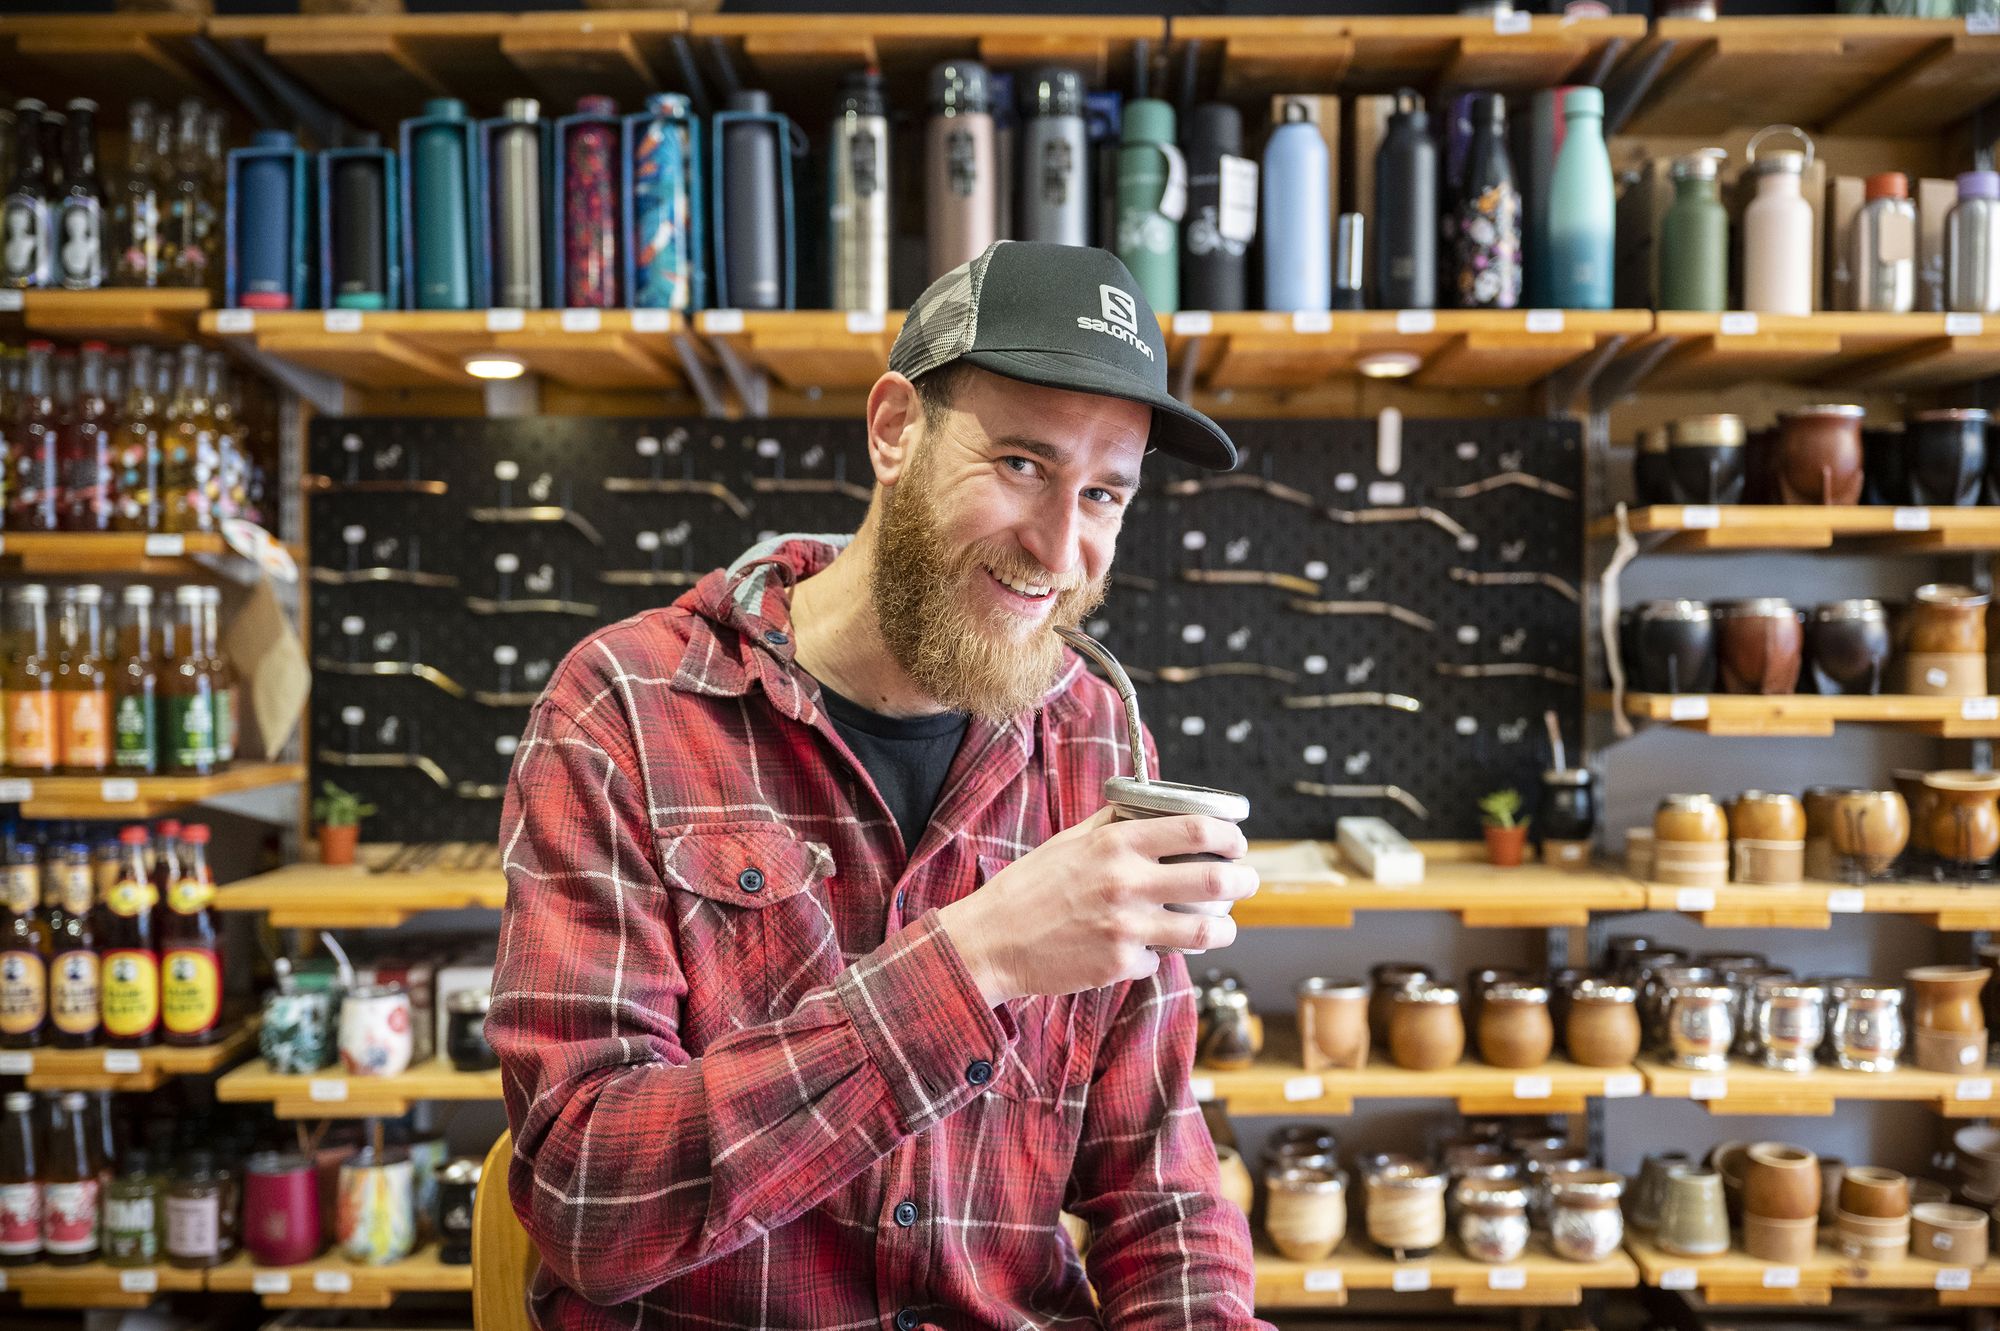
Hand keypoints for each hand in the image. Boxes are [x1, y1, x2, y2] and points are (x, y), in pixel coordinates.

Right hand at [937, 806, 1257, 1005]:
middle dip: (1244, 880)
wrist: (991, 941)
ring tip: (1222, 926)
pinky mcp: (1119, 965)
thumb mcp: (1068, 842)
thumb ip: (1111, 825)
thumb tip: (1148, 807)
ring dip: (1223, 928)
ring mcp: (1126, 927)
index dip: (1230, 834)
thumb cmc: (1027, 889)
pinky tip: (1143, 950)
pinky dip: (1156, 956)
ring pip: (1204, 930)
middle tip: (1247, 881)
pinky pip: (1158, 961)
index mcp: (1115, 844)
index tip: (1237, 841)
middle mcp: (1126, 882)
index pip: (1196, 828)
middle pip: (1215, 879)